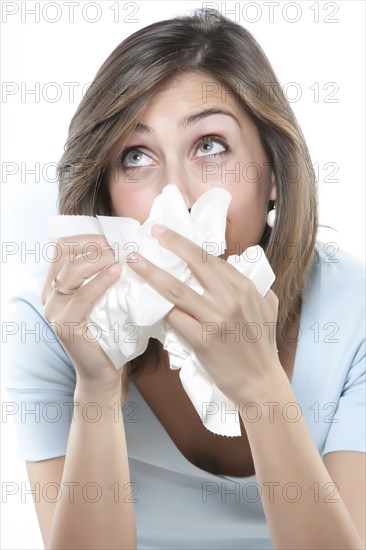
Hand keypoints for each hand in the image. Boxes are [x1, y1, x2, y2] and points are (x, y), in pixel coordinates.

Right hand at [41, 234, 122, 393]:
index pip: (62, 246)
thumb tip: (127, 245)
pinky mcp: (65, 326)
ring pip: (71, 271)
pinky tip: (117, 272)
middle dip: (92, 244)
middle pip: (64, 252)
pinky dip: (101, 281)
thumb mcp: (106, 297)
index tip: (112, 237)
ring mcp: (54, 311)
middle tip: (118, 246)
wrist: (104, 372)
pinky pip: (82, 297)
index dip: (87, 236)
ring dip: (98, 259)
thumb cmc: (110, 332)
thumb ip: (104, 274)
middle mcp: (49, 294)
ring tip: (120, 257)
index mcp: (56, 284)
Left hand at [126, 224, 281, 403]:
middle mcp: (231, 299)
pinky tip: (143, 300)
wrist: (261, 383)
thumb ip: (253, 286)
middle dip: (171, 243)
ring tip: (134, 262)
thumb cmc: (262, 347)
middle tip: (152, 231)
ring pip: (176, 289)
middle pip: (196, 264)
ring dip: (151, 273)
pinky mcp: (202, 340)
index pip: (211, 258)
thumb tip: (236, 268)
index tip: (169, 233)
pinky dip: (158, 308)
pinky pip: (173, 318)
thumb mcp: (267, 307)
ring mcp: (216, 319)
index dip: (187, 244)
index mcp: (245, 287)